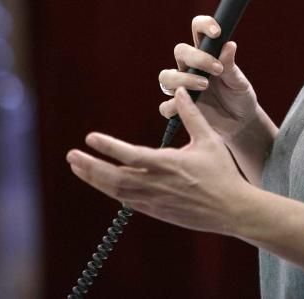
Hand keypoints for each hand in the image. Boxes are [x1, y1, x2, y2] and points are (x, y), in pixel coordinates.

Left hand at [67, 88, 252, 234]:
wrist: (232, 210)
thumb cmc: (222, 173)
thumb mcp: (209, 139)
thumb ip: (192, 115)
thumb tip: (180, 91)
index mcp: (168, 165)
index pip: (130, 156)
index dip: (108, 147)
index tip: (89, 138)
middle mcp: (156, 185)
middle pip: (114, 178)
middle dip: (90, 167)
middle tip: (71, 156)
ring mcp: (154, 202)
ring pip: (116, 191)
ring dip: (95, 179)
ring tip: (78, 167)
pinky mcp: (156, 212)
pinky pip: (128, 201)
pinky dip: (112, 190)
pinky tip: (104, 183)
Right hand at [158, 15, 259, 141]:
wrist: (241, 123)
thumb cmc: (239, 96)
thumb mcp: (239, 81)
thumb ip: (231, 66)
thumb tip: (228, 45)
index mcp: (206, 55)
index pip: (198, 31)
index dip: (203, 25)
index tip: (216, 32)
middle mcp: (191, 68)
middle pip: (180, 51)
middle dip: (196, 57)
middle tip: (216, 69)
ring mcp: (183, 88)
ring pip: (166, 76)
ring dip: (184, 79)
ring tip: (204, 85)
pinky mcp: (179, 108)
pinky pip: (166, 106)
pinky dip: (174, 105)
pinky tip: (191, 105)